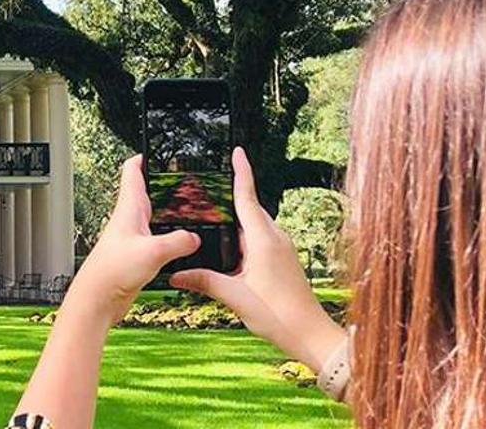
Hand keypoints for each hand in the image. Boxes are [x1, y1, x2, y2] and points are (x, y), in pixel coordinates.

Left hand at [64, 154, 199, 327]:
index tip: (155, 149)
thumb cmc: (112, 271)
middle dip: (162, 184)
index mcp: (129, 208)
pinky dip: (169, 238)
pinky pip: (156, 240)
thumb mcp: (153, 251)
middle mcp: (129, 219)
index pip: (133, 171)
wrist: (97, 299)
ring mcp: (132, 237)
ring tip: (186, 209)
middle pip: (146, 193)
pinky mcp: (136, 255)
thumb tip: (194, 238)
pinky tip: (180, 246)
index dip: (144, 157)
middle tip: (180, 178)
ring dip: (167, 213)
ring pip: (152, 217)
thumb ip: (178, 241)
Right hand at [170, 147, 345, 367]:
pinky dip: (244, 238)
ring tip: (212, 220)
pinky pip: (260, 239)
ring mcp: (282, 248)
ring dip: (236, 222)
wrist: (309, 334)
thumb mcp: (235, 296)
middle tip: (205, 191)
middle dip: (229, 199)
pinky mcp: (282, 260)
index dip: (241, 172)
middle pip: (249, 209)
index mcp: (264, 240)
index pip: (248, 197)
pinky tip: (229, 250)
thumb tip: (176, 275)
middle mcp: (275, 238)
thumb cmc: (278, 314)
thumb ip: (204, 281)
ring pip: (254, 226)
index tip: (237, 151)